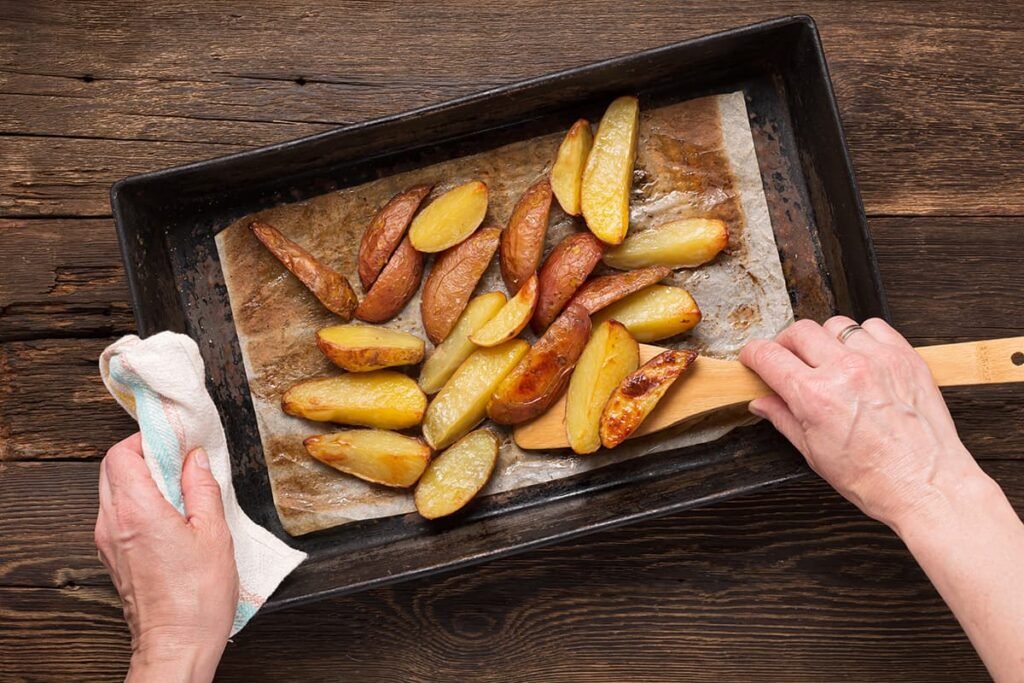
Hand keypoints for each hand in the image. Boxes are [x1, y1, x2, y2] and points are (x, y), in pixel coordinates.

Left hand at [95, 434, 237, 682]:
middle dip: (144, 456)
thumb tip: (195, 459)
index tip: (176, 440)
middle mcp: (112, 523)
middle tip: (180, 460)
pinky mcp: (114, 557)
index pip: (122, 454)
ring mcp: (108, 542)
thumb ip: (202, 488)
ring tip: (181, 489)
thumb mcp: (214, 533)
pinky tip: (172, 515)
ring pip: (114, 491)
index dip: (148, 439)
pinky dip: (140, 503)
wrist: (177, 645)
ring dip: (142, 480)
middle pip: (112, 469)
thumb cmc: (197, 598)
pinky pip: (118, 514)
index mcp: (136, 511)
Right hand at [740, 316, 980, 529]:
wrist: (926, 485)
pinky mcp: (905, 357)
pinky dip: (861, 337)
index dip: (753, 355)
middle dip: (786, 345)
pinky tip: (860, 357)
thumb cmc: (874, 477)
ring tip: (829, 361)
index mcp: (815, 396)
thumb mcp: (814, 453)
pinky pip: (874, 327)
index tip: (753, 358)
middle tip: (788, 361)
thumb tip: (763, 402)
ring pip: (836, 325)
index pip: (769, 356)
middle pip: (799, 332)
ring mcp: (878, 360)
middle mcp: (845, 370)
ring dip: (825, 340)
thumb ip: (783, 418)